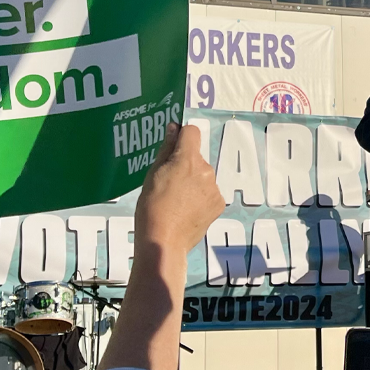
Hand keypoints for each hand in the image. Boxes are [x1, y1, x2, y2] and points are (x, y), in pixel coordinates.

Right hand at [134, 124, 221, 256]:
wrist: (164, 241)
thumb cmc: (151, 207)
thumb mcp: (152, 175)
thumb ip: (166, 149)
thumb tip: (174, 128)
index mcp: (187, 159)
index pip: (191, 132)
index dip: (182, 137)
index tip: (173, 148)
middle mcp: (206, 170)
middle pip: (196, 158)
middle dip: (185, 166)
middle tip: (168, 185)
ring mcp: (214, 188)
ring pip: (203, 177)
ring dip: (193, 184)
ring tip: (176, 202)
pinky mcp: (219, 204)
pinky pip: (209, 194)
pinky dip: (200, 199)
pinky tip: (187, 211)